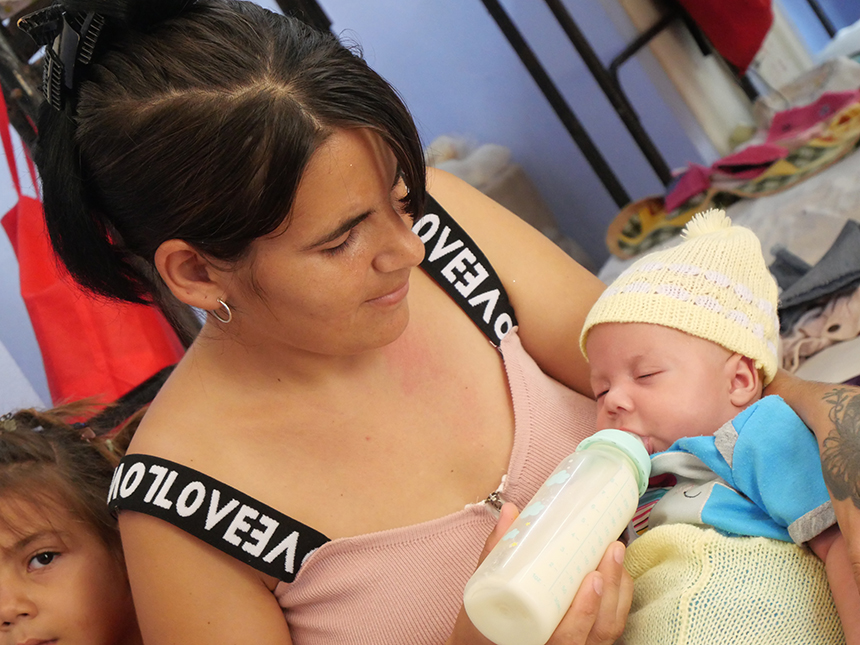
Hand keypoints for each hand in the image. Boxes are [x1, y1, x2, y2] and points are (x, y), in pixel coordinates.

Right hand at [448, 503, 631, 644]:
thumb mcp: (485, 592)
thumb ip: (496, 552)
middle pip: (598, 630)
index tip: (592, 578)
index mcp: (535, 643)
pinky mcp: (587, 639)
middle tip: (611, 550)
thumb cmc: (486, 623)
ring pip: (609, 628)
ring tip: (616, 552)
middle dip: (611, 588)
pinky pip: (611, 625)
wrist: (489, 643)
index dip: (586, 611)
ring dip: (618, 589)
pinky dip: (619, 598)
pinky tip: (618, 571)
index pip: (566, 638)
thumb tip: (510, 512)